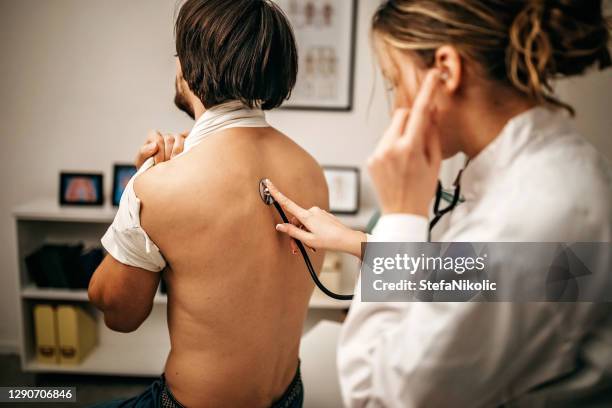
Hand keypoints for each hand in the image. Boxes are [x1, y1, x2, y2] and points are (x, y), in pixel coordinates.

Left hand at [134, 130, 187, 167]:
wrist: (158, 177)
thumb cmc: (148, 168)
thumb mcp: (141, 162)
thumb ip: (143, 152)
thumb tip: (155, 145)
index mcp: (153, 137)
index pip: (158, 139)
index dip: (159, 152)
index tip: (158, 164)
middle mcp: (165, 137)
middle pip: (169, 139)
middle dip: (167, 154)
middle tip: (166, 166)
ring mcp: (177, 139)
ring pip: (179, 139)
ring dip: (177, 152)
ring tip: (174, 163)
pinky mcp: (186, 142)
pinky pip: (188, 139)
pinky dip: (188, 145)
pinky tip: (185, 155)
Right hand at [264, 180, 366, 257]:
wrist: (347, 239)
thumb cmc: (329, 241)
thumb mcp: (308, 239)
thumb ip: (293, 232)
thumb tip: (279, 226)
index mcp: (307, 216)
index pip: (287, 203)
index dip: (276, 193)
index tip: (268, 183)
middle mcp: (312, 211)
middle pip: (296, 221)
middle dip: (294, 233)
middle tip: (296, 249)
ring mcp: (319, 212)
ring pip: (304, 223)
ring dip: (304, 234)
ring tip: (310, 247)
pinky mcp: (323, 216)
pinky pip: (312, 223)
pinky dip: (311, 231)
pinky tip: (316, 241)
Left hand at [367, 69, 442, 216]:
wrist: (402, 214)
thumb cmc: (422, 190)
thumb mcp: (435, 162)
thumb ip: (432, 133)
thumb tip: (432, 110)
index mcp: (409, 148)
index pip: (420, 112)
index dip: (428, 91)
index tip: (434, 76)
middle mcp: (390, 148)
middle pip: (402, 114)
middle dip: (413, 119)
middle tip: (420, 137)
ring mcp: (377, 153)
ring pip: (391, 128)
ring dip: (402, 134)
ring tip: (408, 158)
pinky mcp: (370, 159)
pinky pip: (383, 142)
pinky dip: (392, 146)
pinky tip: (397, 165)